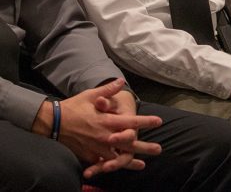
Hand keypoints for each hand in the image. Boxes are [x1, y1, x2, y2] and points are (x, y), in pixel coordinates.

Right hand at [31, 78, 162, 176]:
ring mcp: (96, 148)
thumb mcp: (91, 95)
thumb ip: (108, 90)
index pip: (130, 122)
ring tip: (142, 164)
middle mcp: (104, 136)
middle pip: (128, 144)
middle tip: (159, 149)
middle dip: (144, 147)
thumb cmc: (74, 107)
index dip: (145, 122)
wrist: (53, 122)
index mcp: (106, 120)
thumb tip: (121, 81)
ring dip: (130, 161)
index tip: (158, 121)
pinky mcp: (88, 155)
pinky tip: (119, 168)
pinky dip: (112, 166)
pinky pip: (102, 163)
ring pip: (116, 157)